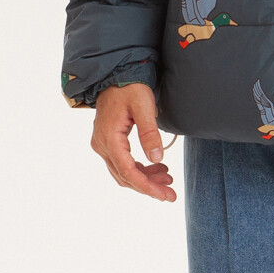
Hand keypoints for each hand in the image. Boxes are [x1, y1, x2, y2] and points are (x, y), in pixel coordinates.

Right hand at [90, 83, 175, 201]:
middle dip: (149, 187)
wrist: (114, 77)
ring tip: (168, 179)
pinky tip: (157, 167)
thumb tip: (158, 158)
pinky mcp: (107, 143)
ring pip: (123, 173)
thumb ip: (150, 133)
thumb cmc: (129, 89)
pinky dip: (139, 169)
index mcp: (109, 138)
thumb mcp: (143, 106)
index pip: (128, 171)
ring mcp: (102, 145)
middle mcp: (101, 145)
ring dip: (145, 179)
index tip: (165, 196)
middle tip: (171, 194)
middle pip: (125, 176)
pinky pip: (122, 164)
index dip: (147, 187)